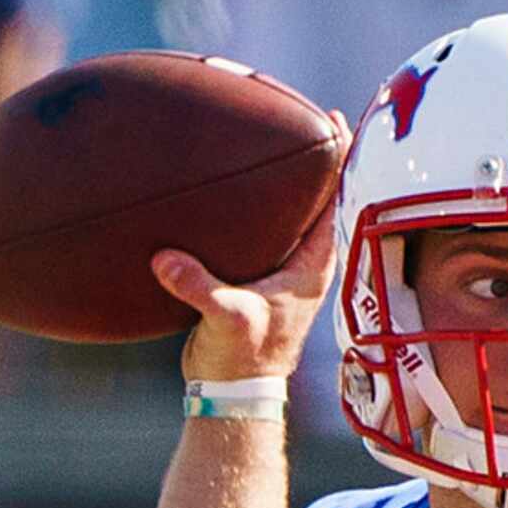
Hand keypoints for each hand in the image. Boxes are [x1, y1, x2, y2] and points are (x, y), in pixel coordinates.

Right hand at [152, 112, 349, 385]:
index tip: (336, 121)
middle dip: (316, 159)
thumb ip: (199, 287)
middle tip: (307, 116)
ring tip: (276, 140)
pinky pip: (264, 230)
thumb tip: (166, 260)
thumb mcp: (224, 319)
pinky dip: (257, 206)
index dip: (341, 160)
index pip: (336, 200)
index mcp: (312, 266)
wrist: (232, 391)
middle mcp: (304, 263)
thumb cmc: (242, 358)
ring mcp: (283, 270)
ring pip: (292, 214)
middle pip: (319, 199)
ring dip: (288, 181)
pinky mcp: (259, 278)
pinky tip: (237, 188)